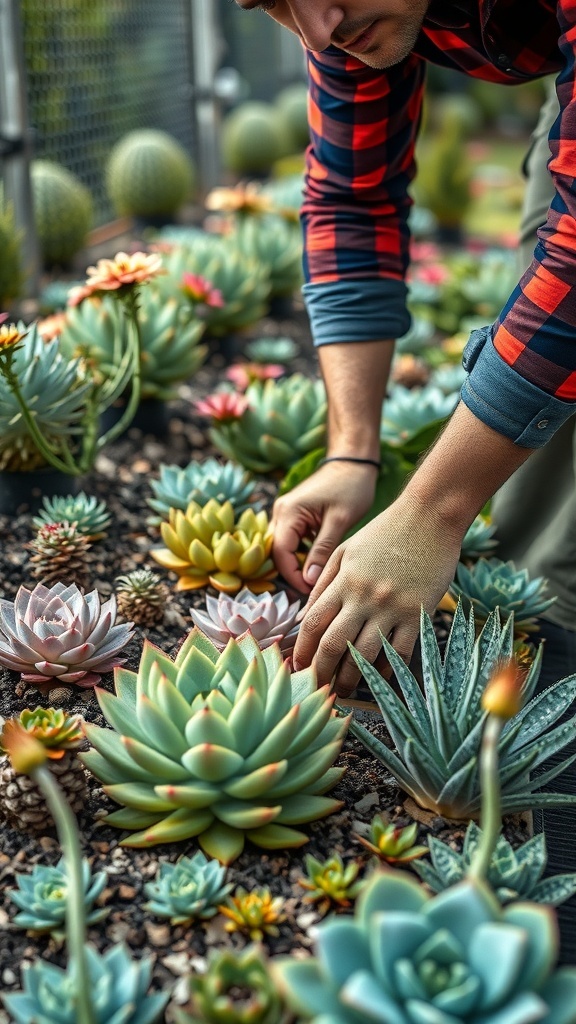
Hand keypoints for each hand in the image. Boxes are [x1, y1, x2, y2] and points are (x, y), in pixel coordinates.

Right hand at [271, 461, 378, 592]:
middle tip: (313, 589)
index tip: (310, 590)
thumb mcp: (340, 521)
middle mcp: (281, 512)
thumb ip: (323, 550)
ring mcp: (286, 512)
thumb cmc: (350, 487)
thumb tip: (310, 580)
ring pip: (284, 547)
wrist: (353, 461)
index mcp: (289, 512)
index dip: (293, 576)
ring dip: (297, 564)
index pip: (281, 554)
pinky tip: (317, 562)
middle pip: (278, 552)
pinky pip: (292, 539)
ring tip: (316, 579)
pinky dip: (302, 553)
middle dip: (293, 573)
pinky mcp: (295, 514)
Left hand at [292, 491, 463, 696]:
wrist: (429, 516)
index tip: (298, 667)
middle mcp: (364, 596)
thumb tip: (307, 616)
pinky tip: (379, 679)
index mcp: (343, 581)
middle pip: (334, 644)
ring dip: (352, 678)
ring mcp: (392, 606)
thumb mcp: (345, 549)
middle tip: (319, 688)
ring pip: (365, 654)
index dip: (302, 650)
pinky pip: (400, 651)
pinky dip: (388, 669)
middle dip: (322, 671)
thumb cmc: (385, 531)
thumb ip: (324, 582)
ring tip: (345, 690)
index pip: (313, 623)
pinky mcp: (418, 612)